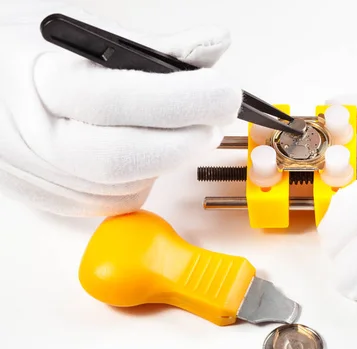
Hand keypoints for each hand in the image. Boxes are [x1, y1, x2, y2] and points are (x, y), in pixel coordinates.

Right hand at [0, 1, 240, 215]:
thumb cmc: (33, 63)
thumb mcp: (85, 38)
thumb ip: (153, 48)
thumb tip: (213, 46)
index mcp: (40, 84)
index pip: (116, 100)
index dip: (180, 100)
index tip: (224, 92)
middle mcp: (38, 140)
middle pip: (123, 157)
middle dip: (185, 140)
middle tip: (216, 117)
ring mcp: (48, 180)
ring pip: (130, 183)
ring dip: (171, 156)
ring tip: (184, 126)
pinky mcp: (63, 204)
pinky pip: (123, 197)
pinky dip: (150, 172)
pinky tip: (150, 146)